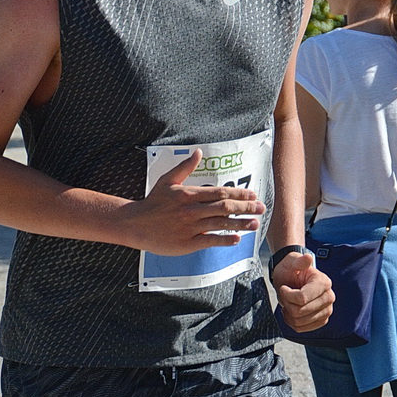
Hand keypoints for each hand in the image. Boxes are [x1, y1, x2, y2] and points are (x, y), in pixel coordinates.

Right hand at [119, 149, 265, 255]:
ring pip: (220, 223)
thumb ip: (185, 167)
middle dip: (245, 207)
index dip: (238, 193)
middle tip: (261, 209)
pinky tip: (236, 239)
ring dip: (240, 223)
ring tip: (255, 224)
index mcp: (189, 194)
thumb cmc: (153, 202)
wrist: (135, 224)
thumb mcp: (167, 181)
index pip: (220, 192)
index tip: (252, 195)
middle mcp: (192, 210)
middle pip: (224, 207)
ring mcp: (190, 227)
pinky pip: (209, 240)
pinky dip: (224, 240)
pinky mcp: (187, 243)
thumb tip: (198, 152)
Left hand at [273, 250, 333, 331]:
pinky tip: (290, 311)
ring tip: (288, 302)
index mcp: (323, 282)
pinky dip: (292, 322)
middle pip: (300, 311)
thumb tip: (308, 258)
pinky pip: (302, 329)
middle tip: (285, 295)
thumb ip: (298, 260)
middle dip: (287, 304)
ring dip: (289, 313)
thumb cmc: (291, 269)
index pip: (302, 298)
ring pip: (300, 322)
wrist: (292, 278)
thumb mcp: (291, 261)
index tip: (284, 287)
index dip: (287, 295)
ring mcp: (327, 310)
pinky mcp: (321, 320)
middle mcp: (329, 297)